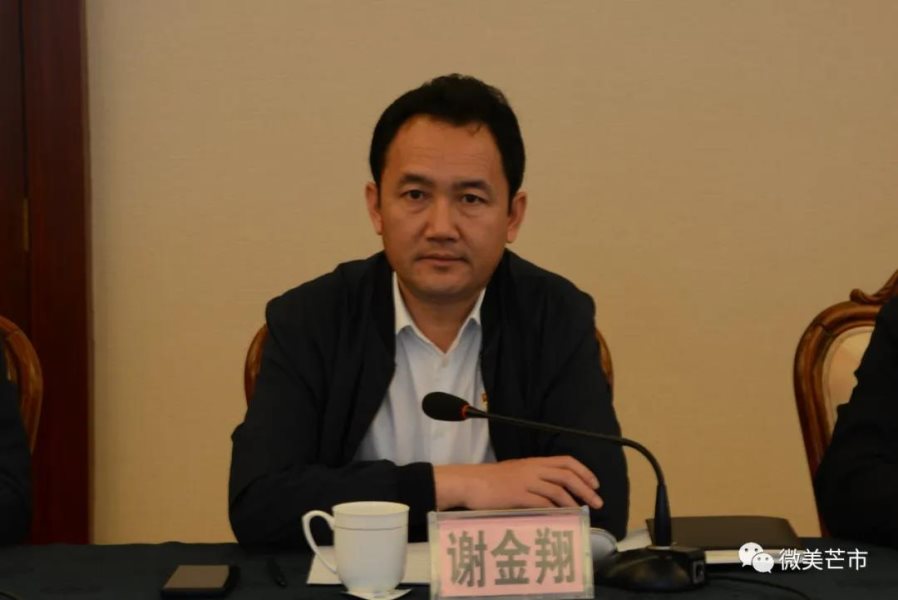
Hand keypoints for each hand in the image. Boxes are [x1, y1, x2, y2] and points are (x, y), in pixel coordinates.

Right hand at [434, 456, 602, 510]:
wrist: (469, 482)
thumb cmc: (490, 481)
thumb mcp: (516, 473)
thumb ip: (533, 479)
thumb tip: (551, 493)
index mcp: (534, 462)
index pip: (566, 461)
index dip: (584, 471)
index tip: (595, 483)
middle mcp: (533, 469)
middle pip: (567, 475)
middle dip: (586, 489)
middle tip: (597, 502)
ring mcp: (525, 482)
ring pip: (557, 490)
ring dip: (573, 502)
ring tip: (582, 513)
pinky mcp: (517, 495)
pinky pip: (542, 503)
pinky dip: (555, 511)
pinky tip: (561, 518)